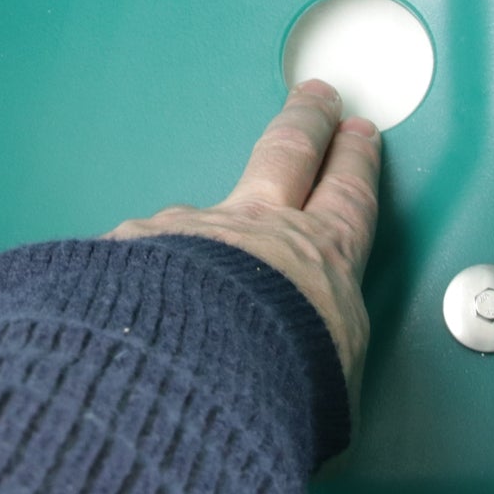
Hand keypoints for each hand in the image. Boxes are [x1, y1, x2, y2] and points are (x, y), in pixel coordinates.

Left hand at [106, 80, 381, 403]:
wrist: (196, 379)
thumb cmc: (273, 392)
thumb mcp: (328, 393)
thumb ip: (316, 372)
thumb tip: (305, 396)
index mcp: (322, 261)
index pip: (347, 197)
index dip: (354, 161)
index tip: (358, 134)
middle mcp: (258, 231)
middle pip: (288, 156)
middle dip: (305, 122)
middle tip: (314, 98)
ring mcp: (194, 232)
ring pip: (207, 205)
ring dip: (211, 212)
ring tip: (207, 224)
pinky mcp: (136, 248)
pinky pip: (142, 251)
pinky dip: (142, 264)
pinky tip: (135, 285)